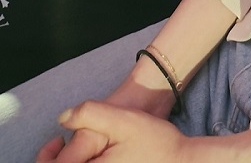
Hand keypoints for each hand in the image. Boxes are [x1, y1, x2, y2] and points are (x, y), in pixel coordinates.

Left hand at [36, 101, 194, 161]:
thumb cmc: (156, 142)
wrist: (183, 162)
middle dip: (56, 161)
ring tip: (79, 150)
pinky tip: (94, 158)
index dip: (45, 157)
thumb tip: (62, 118)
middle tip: (62, 143)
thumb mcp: (124, 120)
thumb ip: (90, 114)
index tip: (56, 140)